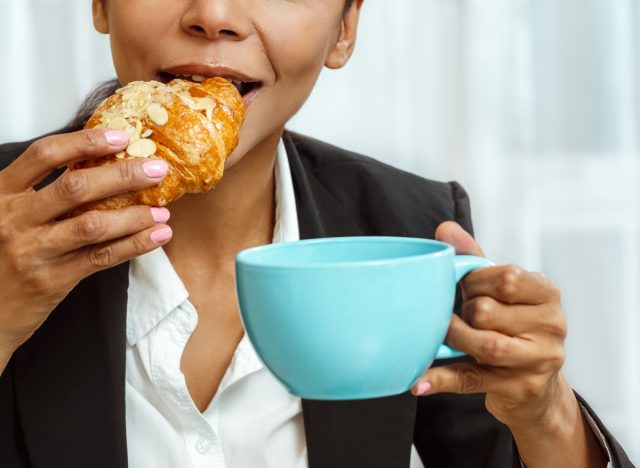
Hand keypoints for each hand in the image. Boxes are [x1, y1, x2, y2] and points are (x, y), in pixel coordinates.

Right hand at [0, 129, 172, 371]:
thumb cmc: (1, 255)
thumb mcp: (7, 214)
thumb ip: (42, 193)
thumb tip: (101, 165)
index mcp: (2, 193)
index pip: (44, 155)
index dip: (84, 141)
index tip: (121, 136)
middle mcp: (14, 219)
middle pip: (76, 187)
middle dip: (122, 174)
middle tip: (156, 168)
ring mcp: (33, 250)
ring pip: (93, 224)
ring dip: (134, 214)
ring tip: (163, 209)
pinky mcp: (52, 279)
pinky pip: (101, 257)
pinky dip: (134, 244)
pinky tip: (156, 235)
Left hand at [412, 221, 567, 426]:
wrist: (537, 384)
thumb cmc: (513, 324)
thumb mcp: (501, 289)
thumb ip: (474, 257)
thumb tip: (445, 229)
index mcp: (547, 293)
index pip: (506, 277)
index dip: (475, 281)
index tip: (468, 287)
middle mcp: (551, 325)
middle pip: (488, 311)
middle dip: (466, 312)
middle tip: (464, 315)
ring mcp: (539, 359)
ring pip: (484, 344)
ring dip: (454, 338)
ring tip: (444, 335)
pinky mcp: (521, 387)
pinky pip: (473, 379)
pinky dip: (442, 379)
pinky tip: (420, 381)